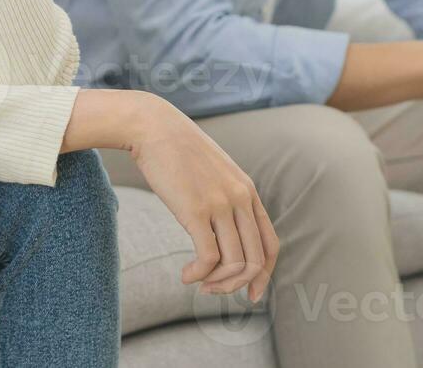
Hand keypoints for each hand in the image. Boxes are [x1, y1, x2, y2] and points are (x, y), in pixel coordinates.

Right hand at [127, 96, 279, 302]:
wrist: (152, 126)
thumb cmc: (176, 151)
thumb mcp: (212, 172)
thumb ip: (223, 196)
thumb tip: (221, 229)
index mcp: (247, 191)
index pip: (270, 244)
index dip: (264, 275)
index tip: (250, 295)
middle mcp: (240, 199)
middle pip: (255, 260)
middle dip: (236, 285)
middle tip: (212, 291)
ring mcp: (220, 204)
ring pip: (234, 263)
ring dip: (216, 283)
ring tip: (197, 283)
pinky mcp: (196, 209)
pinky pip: (208, 257)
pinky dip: (199, 274)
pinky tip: (185, 275)